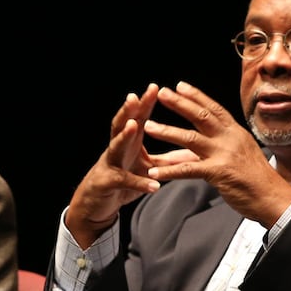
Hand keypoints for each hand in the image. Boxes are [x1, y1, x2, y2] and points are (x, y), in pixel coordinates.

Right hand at [65, 83, 161, 247]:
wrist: (97, 204)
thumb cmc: (123, 180)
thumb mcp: (148, 168)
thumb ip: (169, 160)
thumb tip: (193, 152)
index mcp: (129, 142)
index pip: (138, 118)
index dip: (145, 103)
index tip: (155, 87)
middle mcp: (117, 148)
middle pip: (122, 126)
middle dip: (129, 110)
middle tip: (135, 96)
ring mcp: (111, 164)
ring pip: (115, 147)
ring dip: (124, 136)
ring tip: (133, 126)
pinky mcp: (108, 183)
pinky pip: (125, 181)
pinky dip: (139, 182)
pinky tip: (154, 184)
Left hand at [144, 81, 290, 227]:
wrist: (272, 197)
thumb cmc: (257, 177)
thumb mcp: (243, 152)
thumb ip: (224, 144)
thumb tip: (206, 139)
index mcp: (236, 132)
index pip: (214, 108)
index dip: (196, 96)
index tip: (180, 85)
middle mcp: (229, 138)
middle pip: (201, 116)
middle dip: (179, 104)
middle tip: (161, 93)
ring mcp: (224, 154)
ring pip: (190, 138)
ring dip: (167, 131)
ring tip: (149, 127)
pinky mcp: (218, 173)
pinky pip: (188, 170)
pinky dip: (169, 171)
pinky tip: (154, 172)